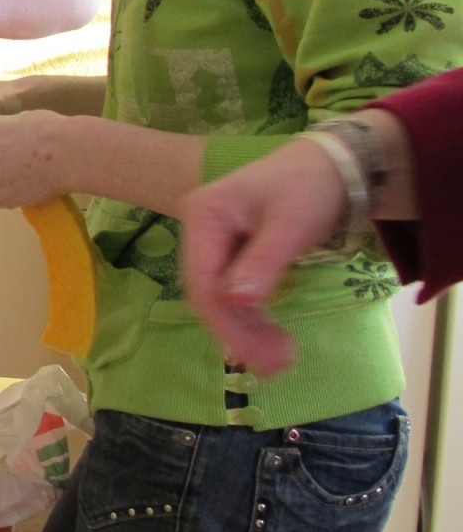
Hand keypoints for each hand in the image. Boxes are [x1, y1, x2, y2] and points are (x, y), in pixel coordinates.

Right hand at [179, 142, 349, 376]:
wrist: (331, 164)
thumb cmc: (310, 186)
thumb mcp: (291, 223)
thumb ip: (262, 262)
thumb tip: (236, 303)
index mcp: (204, 216)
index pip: (202, 279)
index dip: (225, 321)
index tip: (256, 354)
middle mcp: (199, 231)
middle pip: (206, 293)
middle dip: (237, 332)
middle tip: (276, 366)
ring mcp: (213, 244)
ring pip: (218, 298)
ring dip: (244, 331)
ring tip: (280, 360)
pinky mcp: (230, 255)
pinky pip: (232, 293)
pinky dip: (251, 318)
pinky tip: (271, 338)